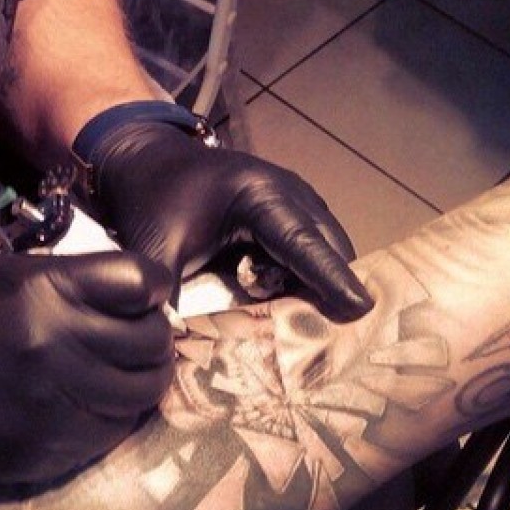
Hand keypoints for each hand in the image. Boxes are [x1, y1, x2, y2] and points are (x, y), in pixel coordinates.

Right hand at [0, 249, 173, 497]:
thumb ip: (61, 272)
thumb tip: (124, 282)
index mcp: (44, 290)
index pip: (141, 281)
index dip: (152, 285)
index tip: (145, 292)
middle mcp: (58, 343)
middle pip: (152, 338)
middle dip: (154, 332)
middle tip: (138, 332)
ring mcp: (61, 400)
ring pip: (145, 389)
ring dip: (144, 376)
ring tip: (126, 368)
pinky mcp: (58, 447)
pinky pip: (119, 427)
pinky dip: (120, 411)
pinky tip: (100, 398)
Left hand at [88, 121, 373, 320]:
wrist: (146, 159)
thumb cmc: (151, 200)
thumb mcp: (153, 249)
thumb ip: (165, 296)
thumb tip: (172, 350)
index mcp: (259, 195)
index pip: (304, 243)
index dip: (331, 279)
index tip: (362, 311)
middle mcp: (290, 192)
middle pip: (328, 250)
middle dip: (333, 294)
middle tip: (331, 348)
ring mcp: (296, 199)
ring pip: (327, 251)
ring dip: (320, 289)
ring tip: (311, 337)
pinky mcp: (293, 212)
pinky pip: (315, 249)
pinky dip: (310, 279)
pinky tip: (292, 312)